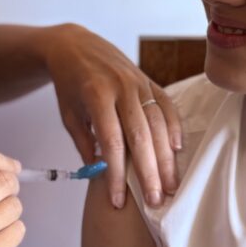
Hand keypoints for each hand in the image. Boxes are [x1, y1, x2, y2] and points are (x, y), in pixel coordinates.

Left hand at [43, 24, 182, 208]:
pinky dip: (174, 127)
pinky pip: (167, 105)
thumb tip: (101, 173)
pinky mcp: (149, 80)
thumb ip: (85, 143)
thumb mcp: (68, 114)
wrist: (75, 45)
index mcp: (96, 95)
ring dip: (166, 157)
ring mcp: (138, 82)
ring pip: (158, 123)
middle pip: (141, 136)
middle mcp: (121, 87)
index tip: (118, 200)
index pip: (112, 142)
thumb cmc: (69, 83)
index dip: (116, 174)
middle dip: (149, 172)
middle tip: (155, 201)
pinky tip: (177, 149)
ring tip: (170, 185)